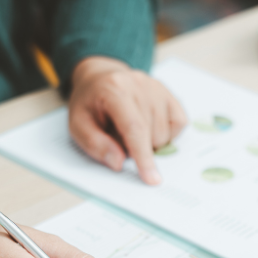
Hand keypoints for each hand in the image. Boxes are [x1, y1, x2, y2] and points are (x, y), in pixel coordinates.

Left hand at [68, 56, 187, 184]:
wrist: (100, 78)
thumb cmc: (90, 105)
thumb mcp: (78, 126)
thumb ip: (95, 145)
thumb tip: (118, 163)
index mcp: (115, 90)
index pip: (134, 128)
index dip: (143, 156)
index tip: (151, 179)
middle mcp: (140, 85)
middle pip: (152, 135)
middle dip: (137, 148)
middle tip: (118, 136)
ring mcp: (158, 88)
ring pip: (166, 134)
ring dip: (150, 141)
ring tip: (131, 129)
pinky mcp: (170, 94)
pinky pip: (179, 125)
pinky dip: (166, 133)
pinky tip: (150, 126)